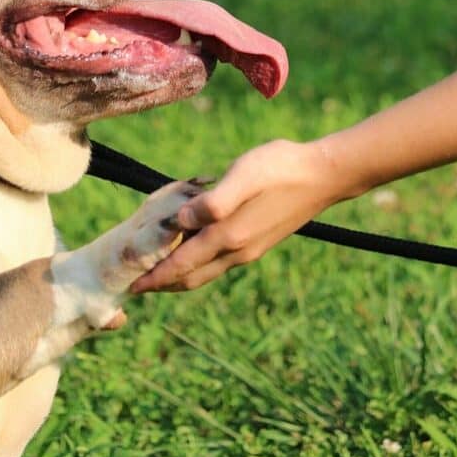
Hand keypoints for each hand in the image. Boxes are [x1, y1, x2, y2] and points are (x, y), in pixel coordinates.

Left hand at [130, 139, 350, 291]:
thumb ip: (213, 202)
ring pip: (206, 272)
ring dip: (180, 277)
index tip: (133, 286)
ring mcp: (250, 249)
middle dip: (163, 284)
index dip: (156, 277)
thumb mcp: (243, 176)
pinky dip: (198, 265)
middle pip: (192, 277)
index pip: (183, 265)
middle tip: (137, 287)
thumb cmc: (281, 169)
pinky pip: (219, 263)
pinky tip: (192, 252)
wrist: (324, 176)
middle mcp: (238, 250)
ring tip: (158, 274)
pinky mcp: (258, 242)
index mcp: (229, 237)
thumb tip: (181, 221)